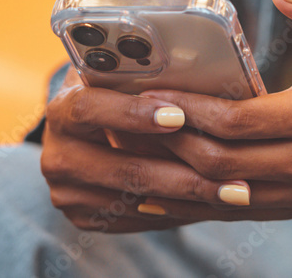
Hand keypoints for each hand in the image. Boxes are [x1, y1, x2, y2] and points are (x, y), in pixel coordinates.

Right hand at [40, 67, 254, 232]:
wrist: (84, 129)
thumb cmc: (116, 90)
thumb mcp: (121, 74)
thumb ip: (145, 74)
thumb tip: (201, 71)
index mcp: (63, 108)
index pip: (90, 109)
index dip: (133, 113)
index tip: (179, 116)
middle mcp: (57, 154)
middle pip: (122, 169)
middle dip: (182, 174)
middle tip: (230, 176)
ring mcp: (66, 191)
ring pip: (134, 200)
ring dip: (189, 198)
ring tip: (233, 193)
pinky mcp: (82, 216)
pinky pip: (135, 219)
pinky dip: (175, 211)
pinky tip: (211, 204)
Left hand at [133, 0, 291, 220]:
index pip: (241, 122)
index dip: (193, 112)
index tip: (155, 98)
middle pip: (225, 164)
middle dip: (174, 146)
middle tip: (132, 126)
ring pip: (225, 196)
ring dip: (177, 178)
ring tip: (137, 155)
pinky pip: (236, 211)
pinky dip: (196, 200)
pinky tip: (161, 184)